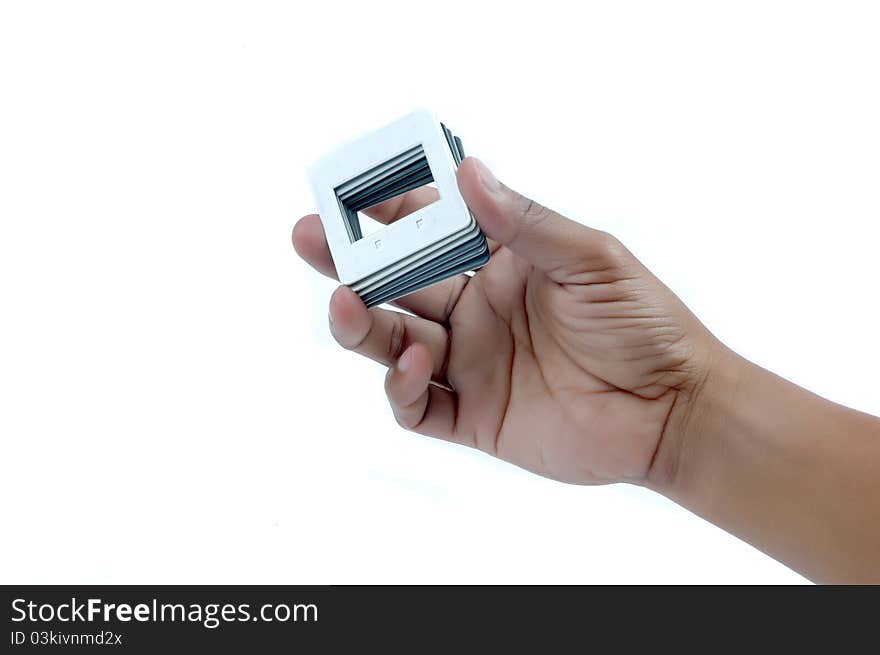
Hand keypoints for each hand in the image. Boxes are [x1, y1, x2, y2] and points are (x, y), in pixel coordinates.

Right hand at [293, 158, 717, 485]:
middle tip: (310, 238)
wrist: (673, 410)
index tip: (350, 189)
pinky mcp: (472, 416)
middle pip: (396, 284)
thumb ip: (525, 223)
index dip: (389, 210)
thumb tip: (469, 172)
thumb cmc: (644, 324)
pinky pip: (416, 404)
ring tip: (345, 303)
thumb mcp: (590, 259)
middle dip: (350, 262)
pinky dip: (401, 386)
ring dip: (361, 323)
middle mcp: (476, 312)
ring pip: (391, 342)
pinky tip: (412, 362)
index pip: (431, 230)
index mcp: (501, 266)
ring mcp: (471, 365)